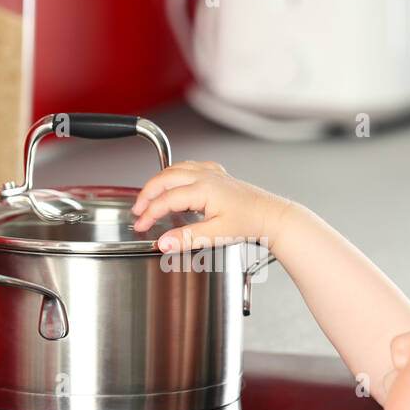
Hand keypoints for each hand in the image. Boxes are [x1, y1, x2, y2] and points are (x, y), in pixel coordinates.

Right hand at [130, 161, 293, 251]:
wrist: (271, 216)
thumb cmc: (250, 223)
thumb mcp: (217, 235)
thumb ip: (187, 238)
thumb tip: (163, 242)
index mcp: (202, 189)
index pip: (165, 199)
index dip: (149, 213)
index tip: (140, 225)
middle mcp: (205, 176)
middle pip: (165, 178)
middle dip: (147, 193)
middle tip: (137, 209)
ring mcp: (212, 173)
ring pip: (176, 169)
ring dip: (159, 181)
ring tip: (149, 196)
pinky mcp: (218, 175)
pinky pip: (190, 167)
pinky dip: (176, 174)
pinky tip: (176, 182)